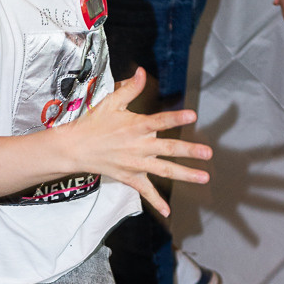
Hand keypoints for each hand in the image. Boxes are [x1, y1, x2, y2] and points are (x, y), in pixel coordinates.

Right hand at [69, 68, 211, 215]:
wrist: (75, 148)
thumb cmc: (93, 123)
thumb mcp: (110, 102)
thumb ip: (130, 88)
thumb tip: (142, 71)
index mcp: (136, 126)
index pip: (160, 121)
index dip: (176, 118)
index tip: (193, 115)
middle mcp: (139, 146)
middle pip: (169, 149)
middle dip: (190, 151)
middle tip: (208, 153)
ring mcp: (135, 163)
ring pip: (164, 170)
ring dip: (186, 175)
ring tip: (204, 177)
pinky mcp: (130, 177)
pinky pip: (145, 191)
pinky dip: (156, 202)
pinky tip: (168, 212)